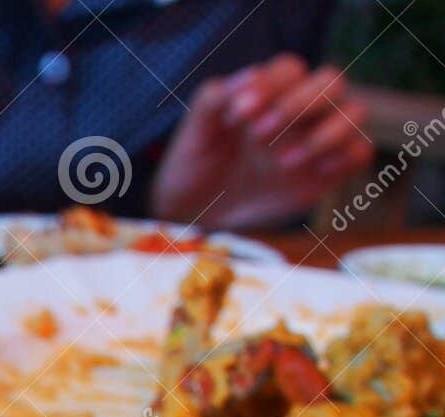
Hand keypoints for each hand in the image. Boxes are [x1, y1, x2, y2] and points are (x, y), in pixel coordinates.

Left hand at [151, 54, 374, 230]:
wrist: (200, 207)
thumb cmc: (199, 162)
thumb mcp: (195, 131)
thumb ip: (214, 99)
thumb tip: (249, 76)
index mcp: (272, 90)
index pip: (290, 69)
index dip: (270, 85)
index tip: (237, 114)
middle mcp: (303, 108)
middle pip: (331, 81)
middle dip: (297, 105)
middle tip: (257, 135)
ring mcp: (320, 137)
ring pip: (354, 112)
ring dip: (324, 133)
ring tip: (282, 162)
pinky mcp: (330, 170)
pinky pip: (360, 152)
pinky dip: (344, 156)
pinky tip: (311, 172)